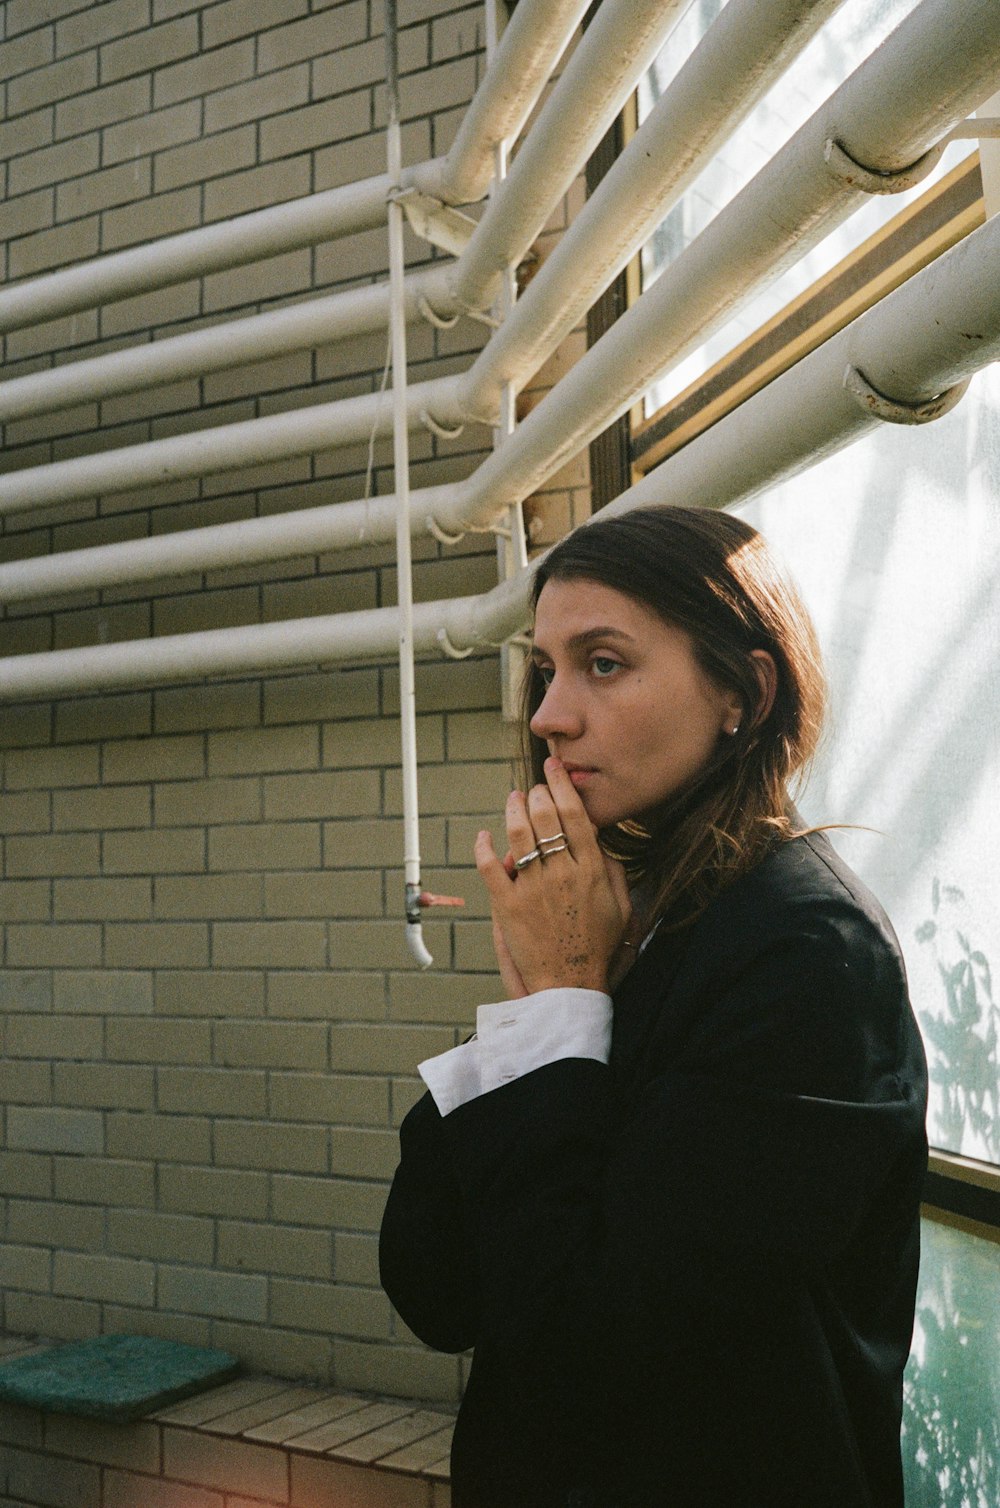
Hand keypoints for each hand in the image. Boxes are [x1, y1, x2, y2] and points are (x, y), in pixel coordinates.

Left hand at [475, 756, 631, 994]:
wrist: (570, 985)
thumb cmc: (598, 947)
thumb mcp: (622, 907)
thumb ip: (613, 871)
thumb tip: (597, 841)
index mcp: (591, 871)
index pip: (575, 815)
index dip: (562, 786)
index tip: (554, 769)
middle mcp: (561, 874)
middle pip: (545, 818)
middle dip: (537, 794)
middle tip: (533, 789)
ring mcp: (532, 889)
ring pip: (518, 834)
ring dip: (513, 810)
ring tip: (513, 799)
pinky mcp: (508, 906)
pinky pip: (489, 867)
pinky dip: (483, 847)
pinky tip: (484, 835)